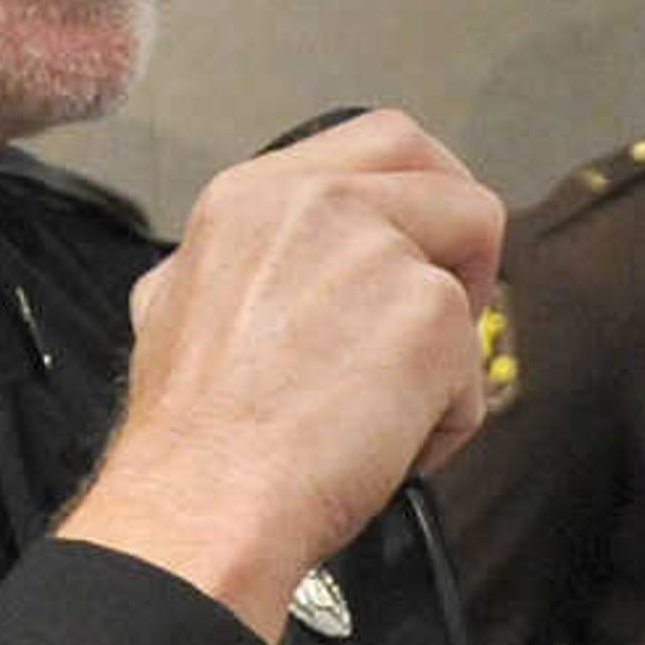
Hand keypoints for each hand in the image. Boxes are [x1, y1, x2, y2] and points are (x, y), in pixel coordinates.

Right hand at [60, 111, 504, 633]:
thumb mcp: (173, 306)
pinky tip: (379, 453)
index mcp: (253, 196)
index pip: (381, 143)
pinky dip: (440, 428)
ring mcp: (380, 250)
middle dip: (468, 246)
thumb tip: (277, 274)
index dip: (422, 193)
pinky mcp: (431, 315)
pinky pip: (471, 377)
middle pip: (449, 182)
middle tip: (447, 316)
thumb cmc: (189, 436)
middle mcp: (320, 202)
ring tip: (376, 419)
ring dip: (439, 365)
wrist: (200, 502)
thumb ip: (242, 263)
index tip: (426, 247)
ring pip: (464, 291)